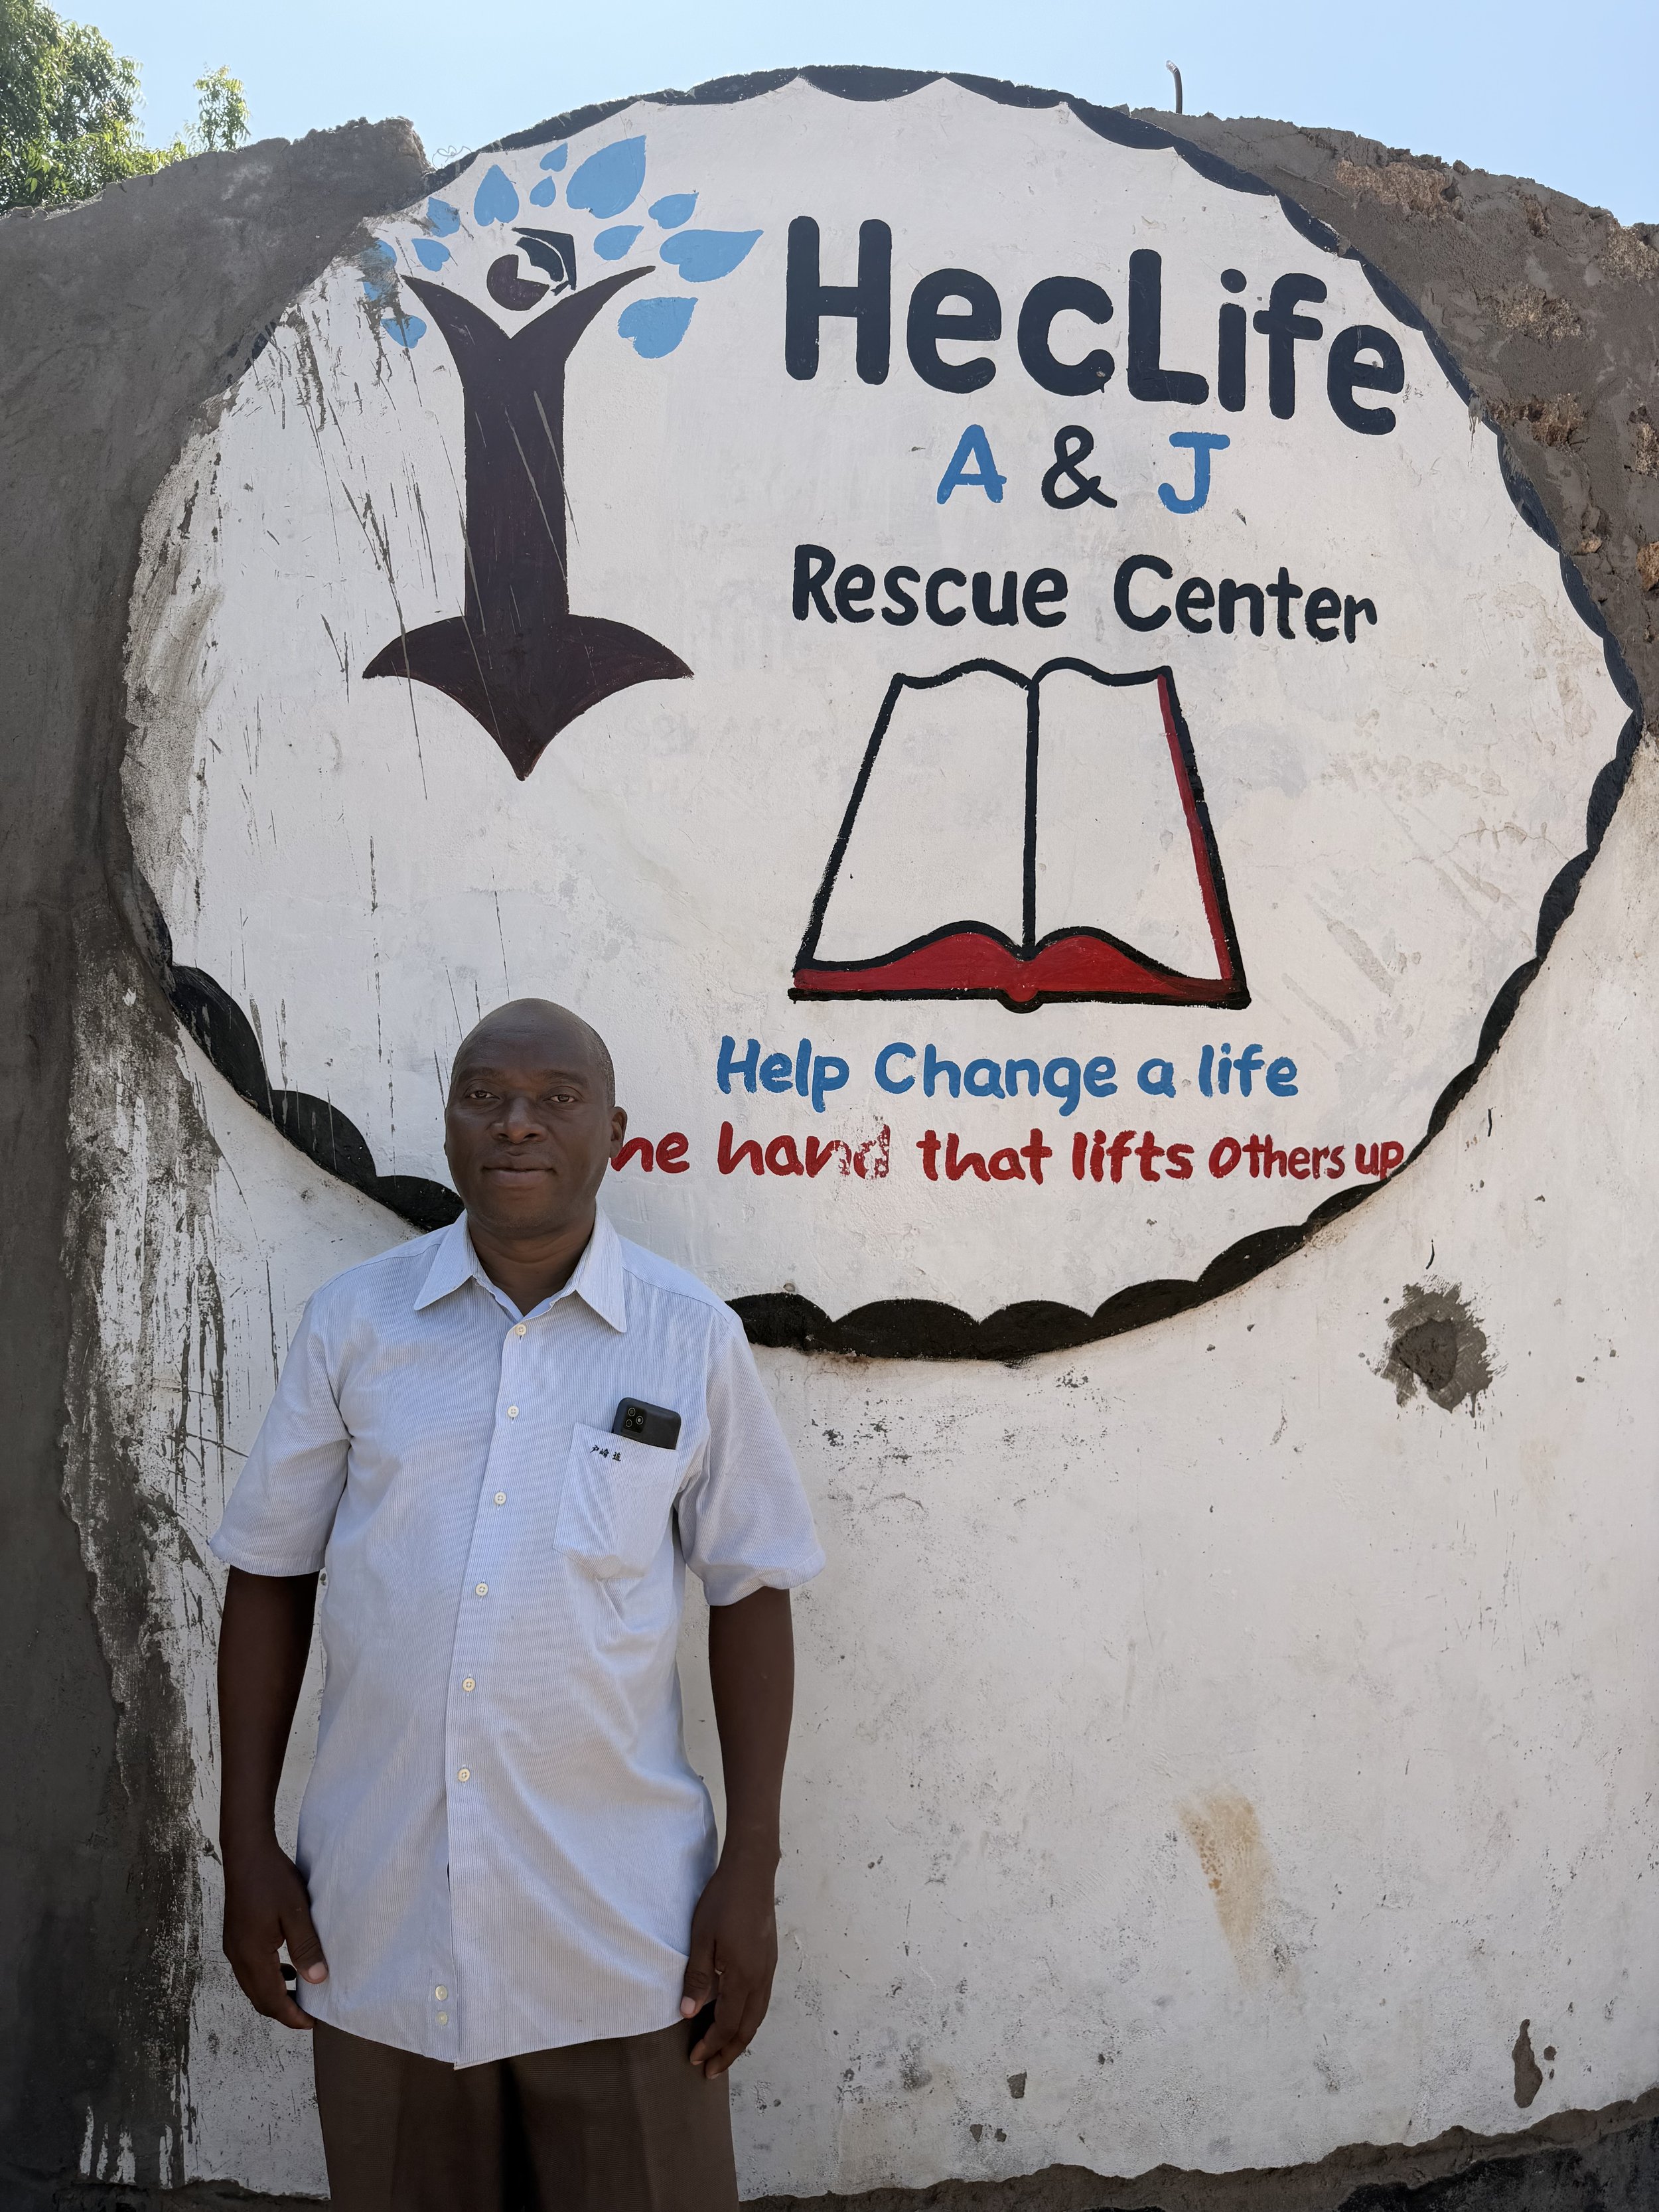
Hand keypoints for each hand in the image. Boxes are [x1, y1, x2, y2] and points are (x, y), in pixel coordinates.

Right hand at [223, 1835, 327, 2029]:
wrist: (246, 1853)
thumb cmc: (272, 1879)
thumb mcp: (296, 1911)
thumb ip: (306, 1946)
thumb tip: (317, 1980)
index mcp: (252, 1955)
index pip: (271, 2000)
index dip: (291, 2016)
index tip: (312, 2024)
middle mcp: (238, 1957)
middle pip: (259, 1999)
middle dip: (283, 2011)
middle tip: (309, 2015)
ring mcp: (233, 1947)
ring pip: (253, 1986)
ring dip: (275, 1995)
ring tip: (301, 1994)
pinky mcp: (235, 1937)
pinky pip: (250, 1970)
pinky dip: (268, 1978)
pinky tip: (286, 1968)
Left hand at [680, 1851, 778, 2076]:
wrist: (751, 1871)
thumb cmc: (722, 1902)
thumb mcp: (702, 1938)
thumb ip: (698, 1978)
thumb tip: (688, 2014)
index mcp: (744, 1976)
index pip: (728, 2024)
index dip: (711, 2045)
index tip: (695, 2060)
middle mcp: (761, 1978)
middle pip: (748, 2027)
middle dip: (729, 2052)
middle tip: (710, 2070)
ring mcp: (768, 1968)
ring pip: (758, 2015)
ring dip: (740, 2037)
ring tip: (723, 2050)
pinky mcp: (769, 1958)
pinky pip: (761, 2000)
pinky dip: (748, 2018)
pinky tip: (736, 2016)